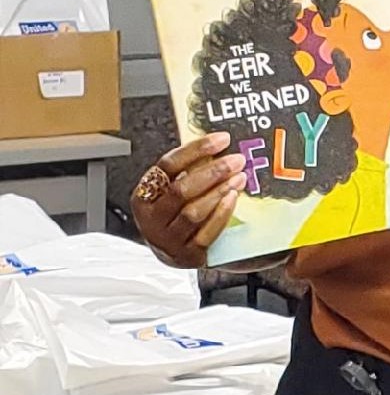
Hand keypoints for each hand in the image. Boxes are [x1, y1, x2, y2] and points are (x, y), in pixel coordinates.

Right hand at [130, 133, 247, 267]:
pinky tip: (233, 198)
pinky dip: (221, 214)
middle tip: (237, 160)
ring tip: (239, 177)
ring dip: (219, 191)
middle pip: (180, 190)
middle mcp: (151, 219)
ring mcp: (167, 240)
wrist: (175, 251)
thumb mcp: (175, 189)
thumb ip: (191, 169)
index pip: (168, 165)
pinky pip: (205, 234)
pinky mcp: (186, 256)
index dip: (196, 149)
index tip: (222, 139)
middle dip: (212, 172)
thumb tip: (220, 144)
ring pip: (193, 212)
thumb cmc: (177, 213)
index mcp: (144, 195)